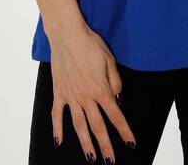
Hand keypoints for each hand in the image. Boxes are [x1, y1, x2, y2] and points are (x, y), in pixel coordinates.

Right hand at [48, 22, 135, 161]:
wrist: (67, 35)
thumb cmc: (91, 45)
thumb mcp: (110, 59)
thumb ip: (116, 82)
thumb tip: (117, 100)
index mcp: (101, 89)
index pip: (115, 115)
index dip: (124, 131)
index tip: (130, 143)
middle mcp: (86, 97)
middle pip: (98, 126)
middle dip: (105, 146)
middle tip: (111, 161)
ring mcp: (71, 96)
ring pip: (79, 126)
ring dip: (85, 143)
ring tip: (91, 158)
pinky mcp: (59, 92)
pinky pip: (58, 115)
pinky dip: (57, 130)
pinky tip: (59, 143)